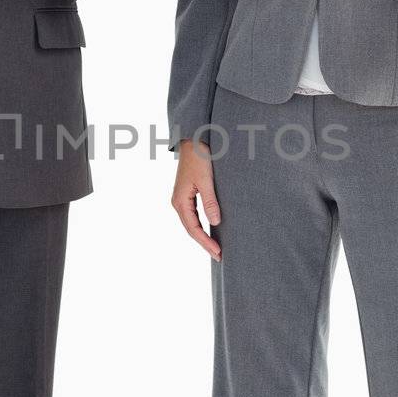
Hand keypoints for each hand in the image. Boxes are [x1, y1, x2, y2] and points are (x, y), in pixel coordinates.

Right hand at [171, 139, 221, 259]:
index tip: (218, 252)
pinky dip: (201, 226)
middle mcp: (178, 202)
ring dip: (202, 236)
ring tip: (215, 247)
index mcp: (180, 201)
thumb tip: (215, 223)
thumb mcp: (206, 180)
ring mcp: (181, 198)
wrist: (193, 140)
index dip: (206, 242)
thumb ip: (210, 202)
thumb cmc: (199, 158)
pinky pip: (193, 215)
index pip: (193, 229)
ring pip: (191, 223)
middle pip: (191, 229)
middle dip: (204, 243)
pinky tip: (210, 230)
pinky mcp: (187, 194)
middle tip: (219, 256)